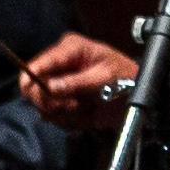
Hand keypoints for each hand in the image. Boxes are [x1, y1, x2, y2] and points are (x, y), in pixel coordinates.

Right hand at [18, 32, 138, 122]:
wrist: (138, 94)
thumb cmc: (126, 77)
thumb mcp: (104, 77)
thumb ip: (76, 82)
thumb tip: (51, 87)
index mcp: (69, 49)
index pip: (38, 63)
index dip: (31, 78)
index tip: (36, 91)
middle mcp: (60, 65)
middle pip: (33, 87)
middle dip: (52, 101)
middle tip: (73, 105)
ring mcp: (59, 84)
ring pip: (42, 105)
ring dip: (62, 113)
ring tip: (83, 109)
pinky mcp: (63, 101)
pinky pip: (53, 116)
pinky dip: (67, 120)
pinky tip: (84, 116)